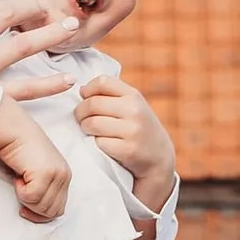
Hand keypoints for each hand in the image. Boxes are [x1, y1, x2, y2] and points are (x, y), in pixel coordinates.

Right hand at [0, 103, 71, 224]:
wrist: (14, 130)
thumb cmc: (21, 150)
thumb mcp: (38, 171)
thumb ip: (44, 189)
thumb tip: (40, 213)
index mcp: (65, 176)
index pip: (59, 210)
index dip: (41, 215)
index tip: (25, 210)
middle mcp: (64, 175)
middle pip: (51, 212)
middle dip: (33, 209)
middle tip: (20, 193)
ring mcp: (57, 174)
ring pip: (41, 206)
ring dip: (26, 198)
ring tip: (20, 180)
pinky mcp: (45, 174)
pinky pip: (31, 197)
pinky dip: (20, 191)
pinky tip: (18, 176)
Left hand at [73, 76, 178, 215]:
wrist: (159, 157)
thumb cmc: (139, 128)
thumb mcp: (134, 105)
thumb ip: (112, 95)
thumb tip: (82, 90)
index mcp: (134, 96)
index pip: (103, 82)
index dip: (88, 89)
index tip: (85, 97)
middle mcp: (134, 110)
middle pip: (92, 103)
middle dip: (80, 111)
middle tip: (81, 118)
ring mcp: (132, 130)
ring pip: (92, 123)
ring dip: (85, 127)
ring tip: (88, 129)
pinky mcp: (128, 150)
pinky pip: (99, 142)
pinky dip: (96, 143)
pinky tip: (102, 143)